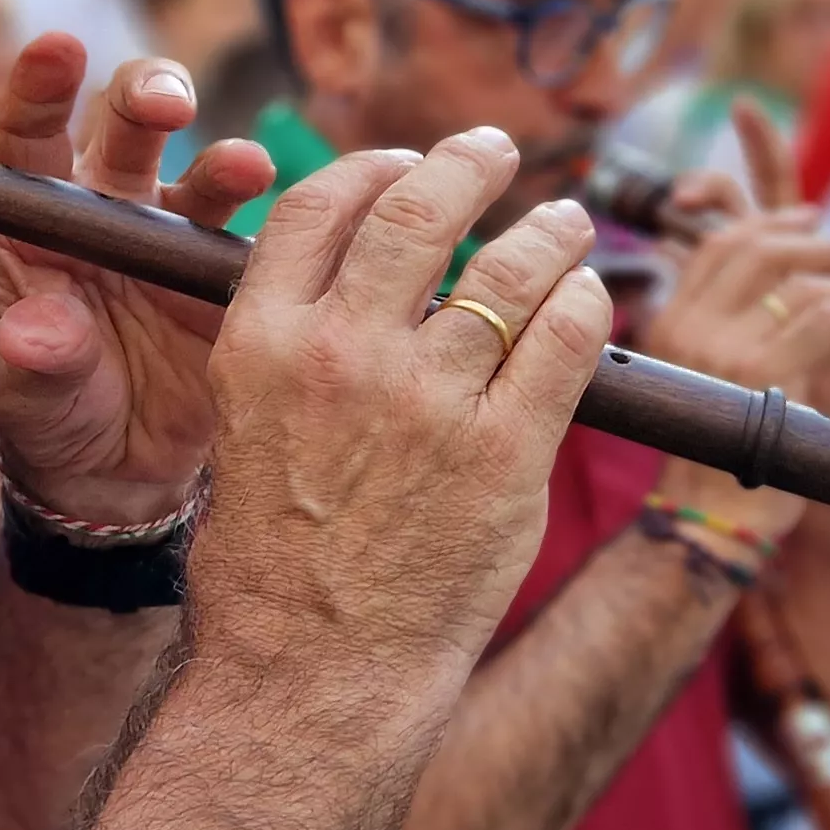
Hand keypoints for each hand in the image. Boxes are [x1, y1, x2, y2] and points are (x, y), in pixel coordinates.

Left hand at [0, 37, 276, 527]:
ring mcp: (181, 240)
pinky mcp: (237, 279)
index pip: (33, 139)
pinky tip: (319, 222)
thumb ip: (35, 362)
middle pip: (131, 130)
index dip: (42, 89)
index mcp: (45, 226)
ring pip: (205, 177)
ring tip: (245, 172)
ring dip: (226, 165)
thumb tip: (35, 331)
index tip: (58, 49)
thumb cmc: (57, 420)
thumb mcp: (33, 400)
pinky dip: (295, 226)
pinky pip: (272, 241)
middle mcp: (114, 213)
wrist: (122, 478)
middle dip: (149, 100)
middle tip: (169, 104)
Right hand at [192, 130, 609, 667]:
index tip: (402, 162)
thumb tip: (347, 286)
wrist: (311, 678)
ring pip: (510, 267)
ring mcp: (429, 402)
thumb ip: (289, 348)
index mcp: (260, 343)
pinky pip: (563, 340)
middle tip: (497, 151)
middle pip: (418, 208)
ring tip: (568, 219)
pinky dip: (582, 301)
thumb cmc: (270, 570)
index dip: (371, 166)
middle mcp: (342, 355)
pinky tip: (588, 295)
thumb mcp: (241, 431)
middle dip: (468, 163)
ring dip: (548, 228)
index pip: (320, 206)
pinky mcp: (505, 454)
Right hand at [639, 99, 829, 541]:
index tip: (814, 220)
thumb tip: (783, 281)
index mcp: (670, 322)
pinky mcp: (758, 376)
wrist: (710, 524)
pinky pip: (826, 320)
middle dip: (822, 245)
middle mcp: (686, 327)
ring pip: (800, 281)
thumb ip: (731, 329)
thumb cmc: (724, 459)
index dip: (770, 221)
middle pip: (758, 246)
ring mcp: (718, 349)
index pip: (718, 244)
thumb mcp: (712, 381)